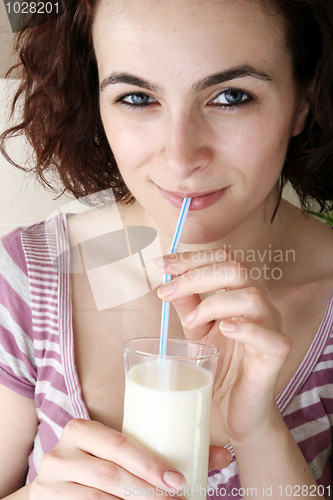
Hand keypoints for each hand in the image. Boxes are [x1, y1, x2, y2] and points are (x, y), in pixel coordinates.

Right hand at [29, 419, 186, 498]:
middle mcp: (60, 455)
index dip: (150, 465)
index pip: (119, 446)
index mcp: (80, 430)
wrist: (55, 487)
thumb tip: (223, 455)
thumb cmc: (98, 464)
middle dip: (150, 494)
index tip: (179, 482)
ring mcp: (50, 485)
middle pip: (112, 477)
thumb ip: (162, 453)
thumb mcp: (121, 453)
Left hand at [153, 249, 290, 443]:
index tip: (161, 264)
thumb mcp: (197, 330)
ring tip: (189, 322)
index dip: (191, 258)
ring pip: (251, 297)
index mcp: (241, 294)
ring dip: (213, 303)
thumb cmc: (221, 366)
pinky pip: (269, 337)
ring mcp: (271, 328)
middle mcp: (259, 306)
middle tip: (166, 292)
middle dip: (195, 276)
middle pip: (235, 270)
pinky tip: (225, 330)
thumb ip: (187, 305)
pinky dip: (246, 330)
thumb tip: (167, 281)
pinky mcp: (276, 355)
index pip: (222, 260)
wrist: (240, 409)